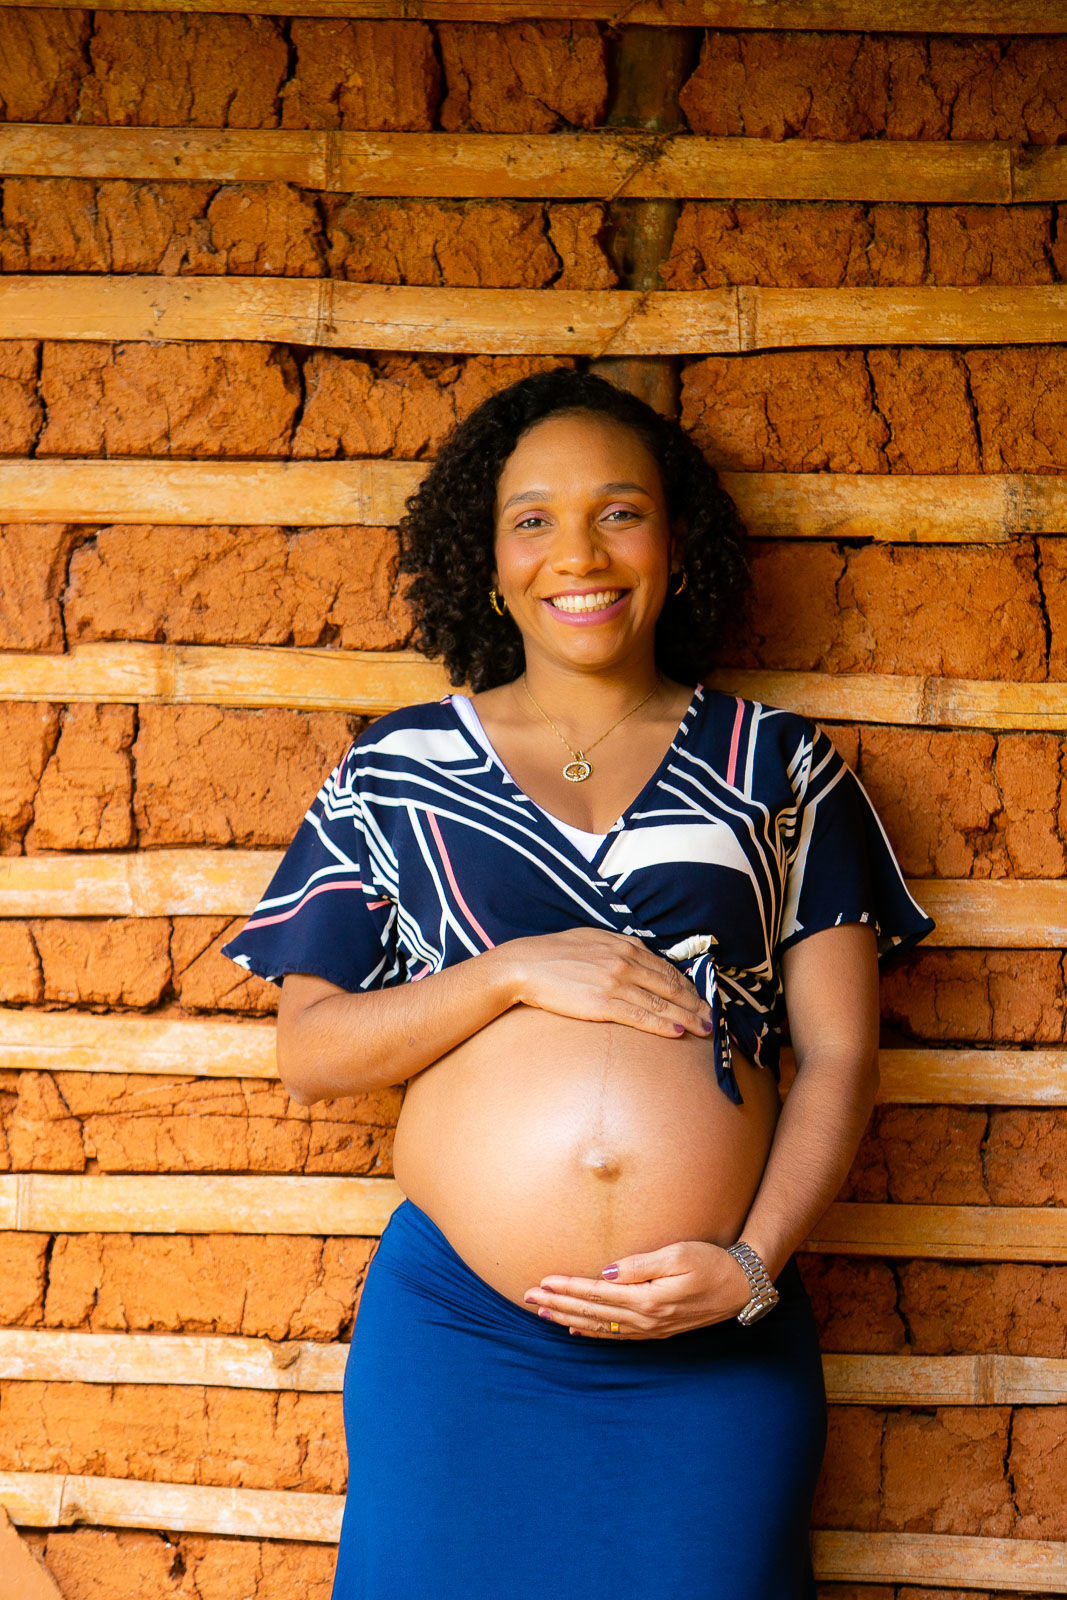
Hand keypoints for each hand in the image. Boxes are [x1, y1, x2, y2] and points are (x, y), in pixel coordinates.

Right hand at [503, 928, 713, 1038]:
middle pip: (670, 985)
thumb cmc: (555, 954)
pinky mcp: (603, 1003)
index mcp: (624, 945)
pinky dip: (662, 1025)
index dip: (687, 985)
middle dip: (695, 1003)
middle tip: (712, 1017)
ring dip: (687, 1017)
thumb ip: (619, 947)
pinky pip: (641, 1016)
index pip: (665, 968)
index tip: (700, 998)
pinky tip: (678, 1032)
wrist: (525, 965)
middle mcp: (625, 962)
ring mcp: (615, 982)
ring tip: (704, 1029)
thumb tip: (641, 955)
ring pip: (661, 1002)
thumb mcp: (592, 939)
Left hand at [523, 1239, 753, 1338]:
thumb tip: (606, 1271)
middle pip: (592, 1312)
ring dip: (568, 1318)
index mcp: (648, 1299)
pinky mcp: (657, 1329)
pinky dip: (592, 1332)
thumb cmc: (712, 1263)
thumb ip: (640, 1265)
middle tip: (528, 1298)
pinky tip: (576, 1328)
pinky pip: (616, 1335)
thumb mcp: (679, 1254)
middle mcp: (646, 1319)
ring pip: (599, 1326)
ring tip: (542, 1312)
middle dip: (558, 1304)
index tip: (542, 1281)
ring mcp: (651, 1328)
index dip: (568, 1287)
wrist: (742, 1287)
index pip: (596, 1293)